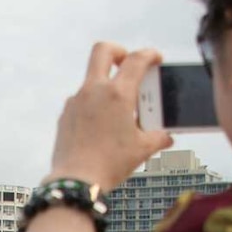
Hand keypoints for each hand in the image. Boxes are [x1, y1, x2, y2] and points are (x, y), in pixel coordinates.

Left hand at [49, 44, 171, 193]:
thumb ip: (158, 137)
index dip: (149, 55)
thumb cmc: (111, 163)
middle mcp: (94, 90)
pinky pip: (82, 100)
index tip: (156, 59)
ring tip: (120, 108)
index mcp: (118, 94)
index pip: (136, 60)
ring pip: (92, 78)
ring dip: (107, 84)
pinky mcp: (66, 114)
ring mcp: (76, 100)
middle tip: (127, 64)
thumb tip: (166, 136)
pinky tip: (102, 125)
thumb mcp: (142, 149)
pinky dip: (94, 104)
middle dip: (118, 51)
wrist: (77, 180)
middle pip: (103, 51)